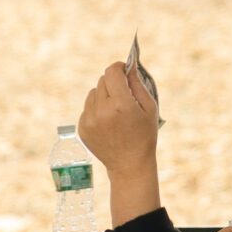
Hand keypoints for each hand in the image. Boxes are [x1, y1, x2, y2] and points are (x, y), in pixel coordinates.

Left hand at [79, 61, 159, 177]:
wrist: (129, 165)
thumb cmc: (144, 135)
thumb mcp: (149, 108)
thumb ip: (138, 84)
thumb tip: (128, 65)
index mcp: (120, 104)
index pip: (112, 72)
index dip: (119, 68)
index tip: (124, 70)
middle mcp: (101, 111)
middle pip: (102, 80)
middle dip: (113, 83)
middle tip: (123, 94)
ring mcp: (89, 120)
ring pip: (93, 93)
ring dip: (103, 96)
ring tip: (116, 111)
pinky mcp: (82, 128)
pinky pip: (87, 108)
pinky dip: (97, 109)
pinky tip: (108, 123)